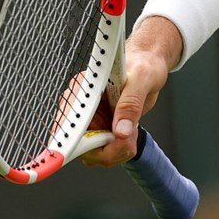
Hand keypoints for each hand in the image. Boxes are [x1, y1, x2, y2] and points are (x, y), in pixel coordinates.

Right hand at [78, 17, 180, 167]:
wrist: (149, 66)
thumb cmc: (143, 65)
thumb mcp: (141, 80)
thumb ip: (131, 105)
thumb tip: (121, 131)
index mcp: (83, 89)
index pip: (69, 123)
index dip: (76, 142)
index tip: (92, 151)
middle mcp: (80, 107)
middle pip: (80, 145)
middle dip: (107, 149)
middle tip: (128, 139)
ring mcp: (89, 120)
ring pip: (93, 153)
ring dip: (116, 150)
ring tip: (132, 130)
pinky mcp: (100, 128)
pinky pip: (104, 151)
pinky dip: (119, 149)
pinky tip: (130, 133)